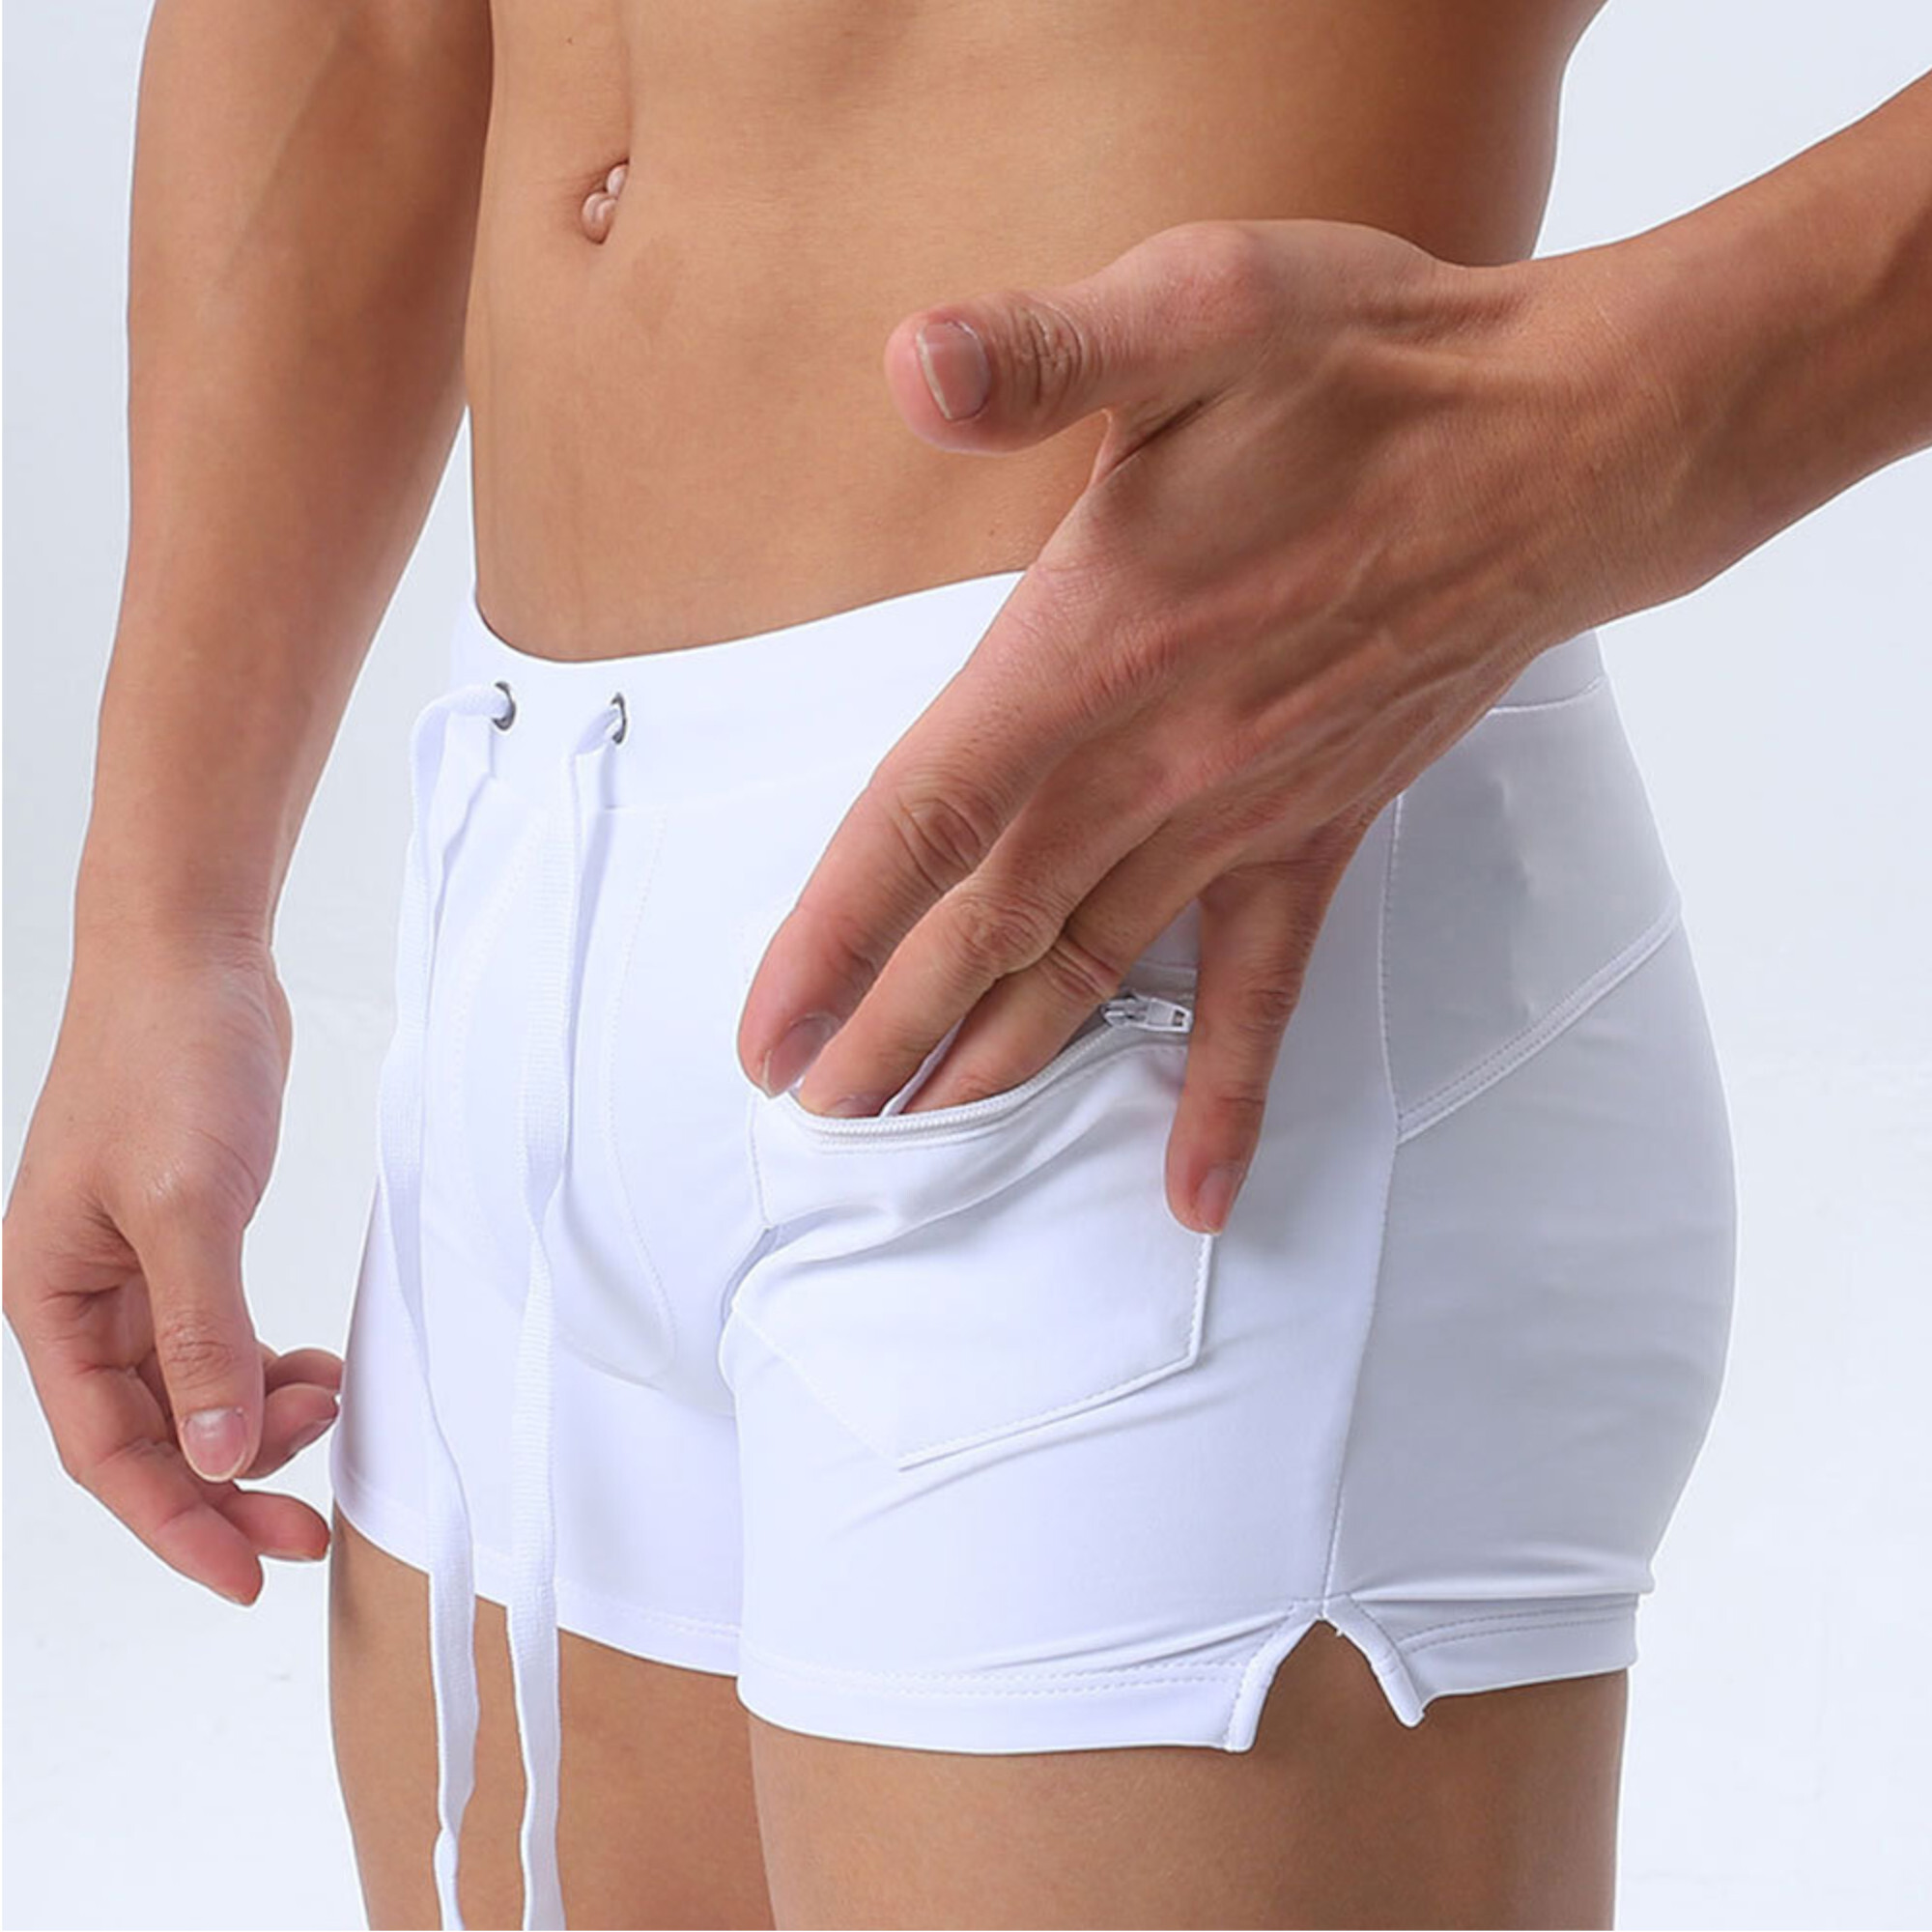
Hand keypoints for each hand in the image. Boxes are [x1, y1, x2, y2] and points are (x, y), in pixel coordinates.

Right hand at [3, 931, 340, 1602]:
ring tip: (331, 1410)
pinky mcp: (192, 1240)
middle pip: (155, 1433)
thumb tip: (219, 1458)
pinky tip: (319, 1371)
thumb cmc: (168, 1062)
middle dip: (231, 1487)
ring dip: (261, 1420)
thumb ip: (203, 1333)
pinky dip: (271, 1367)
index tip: (248, 1577)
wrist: (194, 960)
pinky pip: (225, 1338)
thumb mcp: (186, 1205)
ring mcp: (138, 1270)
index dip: (176, 1523)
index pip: (110, 1449)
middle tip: (315, 1530)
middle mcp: (85, 1297)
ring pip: (196, 1389)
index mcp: (52, 1299)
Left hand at [736, 216, 1688, 1231]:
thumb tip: (914, 360)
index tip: (767, 1037)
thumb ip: (1048, 350)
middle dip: (888, 1035)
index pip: (924, 824)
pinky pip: (1263, 994)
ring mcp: (1242, 816)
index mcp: (1092, 650)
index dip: (834, 937)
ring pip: (1092, 978)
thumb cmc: (1379, 371)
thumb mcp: (1205, 310)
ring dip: (998, 1070)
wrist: (1565, 446)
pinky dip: (1224, 1097)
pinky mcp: (1319, 832)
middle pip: (987, 933)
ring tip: (916, 1148)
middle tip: (808, 1124)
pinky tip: (1193, 1195)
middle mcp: (1155, 764)